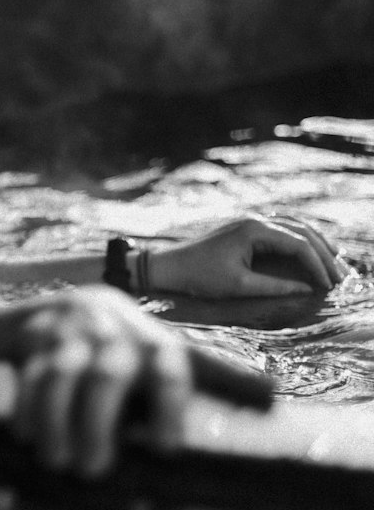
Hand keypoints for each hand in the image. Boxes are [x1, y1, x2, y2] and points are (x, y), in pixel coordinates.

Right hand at [10, 288, 191, 477]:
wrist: (68, 307)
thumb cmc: (123, 360)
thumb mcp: (155, 370)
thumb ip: (183, 408)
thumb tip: (204, 485)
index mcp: (153, 344)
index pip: (168, 371)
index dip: (169, 409)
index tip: (164, 450)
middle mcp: (114, 329)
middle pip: (107, 376)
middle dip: (97, 426)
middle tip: (92, 471)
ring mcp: (71, 328)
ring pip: (61, 375)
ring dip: (56, 422)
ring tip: (56, 462)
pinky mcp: (35, 332)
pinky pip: (29, 372)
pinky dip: (26, 407)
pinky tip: (26, 436)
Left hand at [148, 213, 343, 299]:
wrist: (169, 266)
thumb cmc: (200, 277)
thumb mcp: (239, 286)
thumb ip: (275, 286)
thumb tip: (306, 289)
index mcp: (254, 230)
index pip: (298, 243)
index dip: (317, 265)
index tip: (329, 286)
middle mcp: (255, 220)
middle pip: (301, 231)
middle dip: (324, 253)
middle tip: (341, 276)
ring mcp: (251, 222)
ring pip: (294, 227)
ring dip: (316, 244)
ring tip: (334, 262)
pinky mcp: (246, 229)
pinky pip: (282, 229)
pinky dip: (300, 239)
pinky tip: (310, 251)